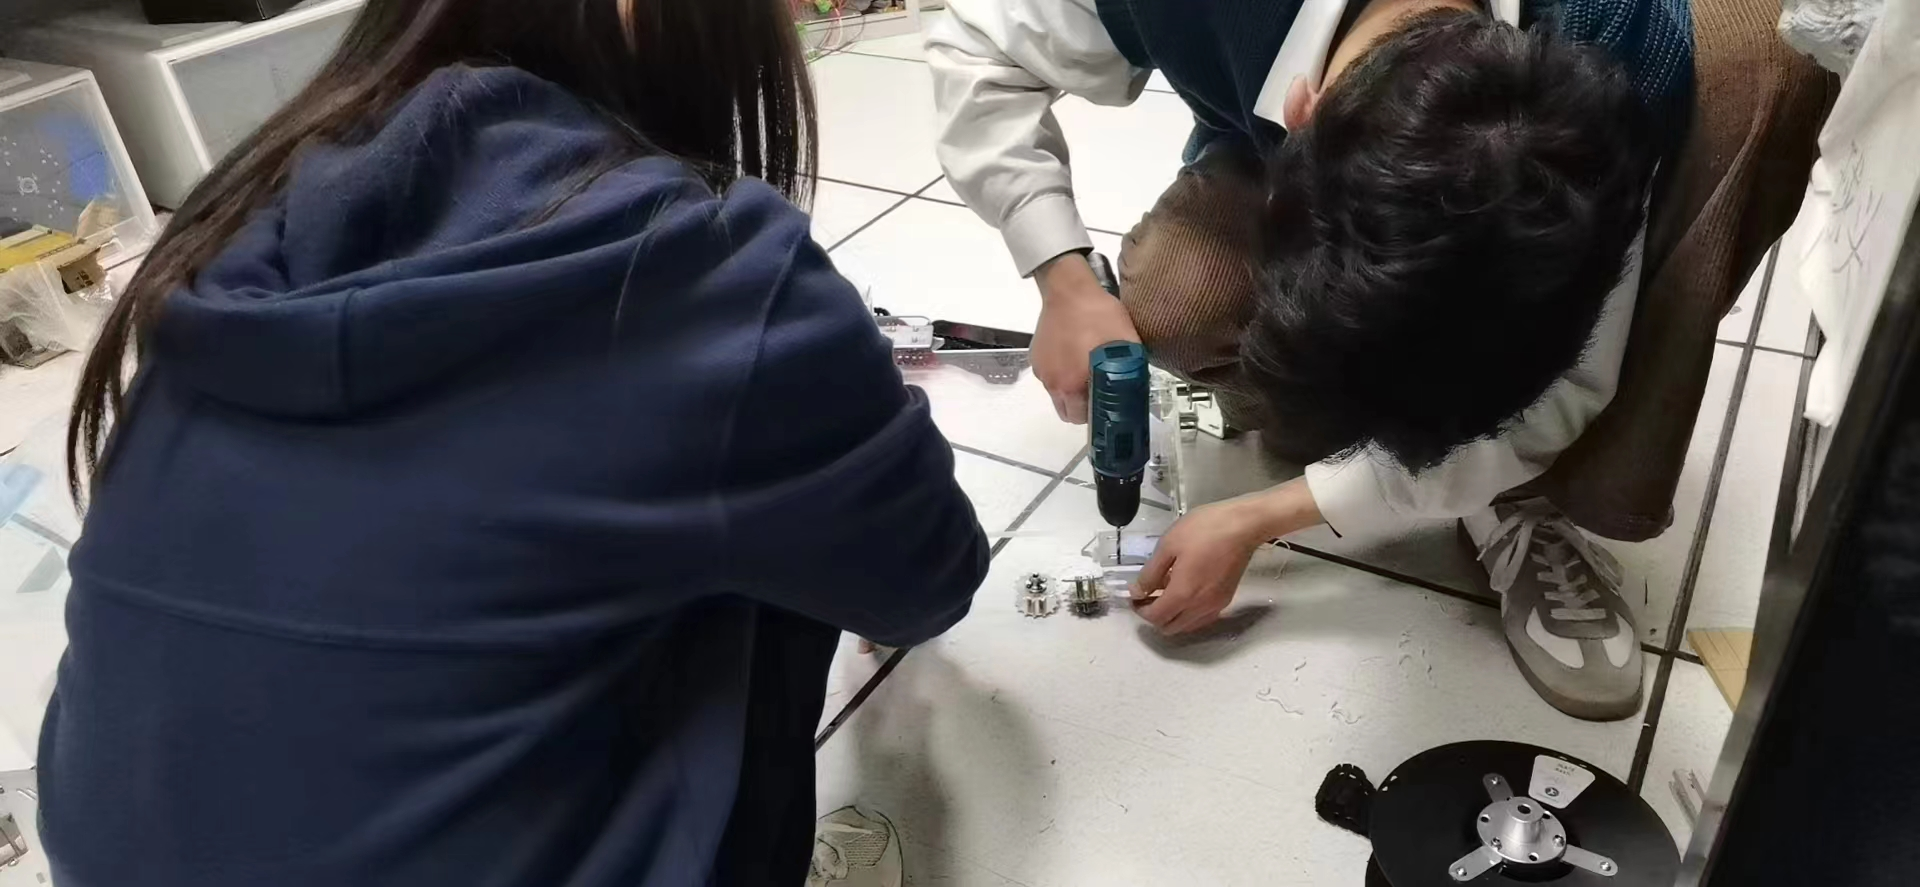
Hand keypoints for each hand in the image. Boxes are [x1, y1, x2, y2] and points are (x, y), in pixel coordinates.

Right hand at [1031, 252, 1140, 423]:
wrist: (1069, 288)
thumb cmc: (1097, 314)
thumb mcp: (1127, 342)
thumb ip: (1131, 370)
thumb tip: (1139, 387)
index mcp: (1072, 384)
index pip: (1082, 419)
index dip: (1097, 415)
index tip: (1107, 404)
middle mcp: (1053, 382)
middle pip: (1067, 410)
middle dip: (1083, 406)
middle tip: (1099, 388)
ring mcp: (1042, 369)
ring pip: (1058, 392)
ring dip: (1072, 388)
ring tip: (1087, 366)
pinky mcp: (1036, 356)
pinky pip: (1051, 374)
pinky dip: (1062, 372)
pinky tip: (1074, 353)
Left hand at [1134, 481, 1323, 633]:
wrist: (1243, 525)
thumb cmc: (1204, 529)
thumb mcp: (1168, 546)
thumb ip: (1150, 574)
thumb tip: (1137, 592)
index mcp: (1183, 594)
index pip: (1155, 617)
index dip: (1140, 610)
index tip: (1134, 596)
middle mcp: (1200, 607)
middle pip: (1170, 627)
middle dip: (1154, 616)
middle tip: (1147, 595)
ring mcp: (1216, 606)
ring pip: (1186, 626)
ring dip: (1171, 616)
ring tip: (1165, 592)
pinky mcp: (1226, 600)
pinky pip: (1201, 618)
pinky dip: (1187, 613)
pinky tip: (1185, 592)